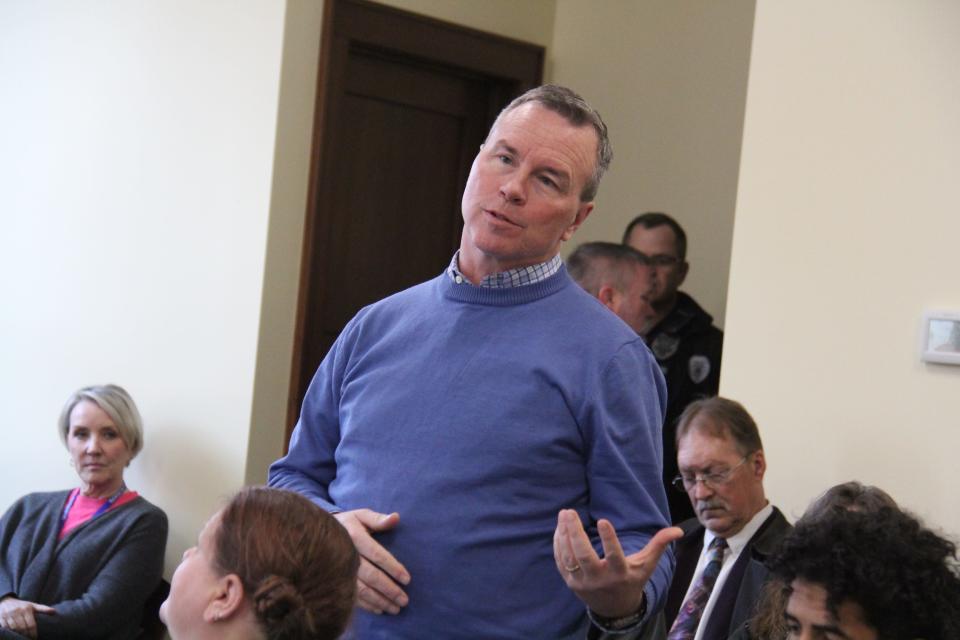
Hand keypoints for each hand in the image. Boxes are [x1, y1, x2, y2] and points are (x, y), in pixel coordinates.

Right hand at [0, 597, 55, 638]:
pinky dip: (10, 632)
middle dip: (26, 635)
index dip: (33, 633)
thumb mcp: (32, 605)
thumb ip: (43, 609)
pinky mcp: (1, 617)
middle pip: (22, 628)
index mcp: (27, 609)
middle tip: (29, 638)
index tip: (35, 638)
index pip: (31, 624)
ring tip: (22, 637)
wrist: (6, 601)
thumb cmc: (22, 605)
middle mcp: (17, 611)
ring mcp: (8, 614)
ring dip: (18, 634)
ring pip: (14, 629)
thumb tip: (54, 612)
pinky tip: (14, 634)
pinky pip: (6, 628)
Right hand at [334, 509, 409, 614]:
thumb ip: (378, 519)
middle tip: (404, 601)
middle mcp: (346, 555)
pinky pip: (351, 596)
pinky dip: (366, 605)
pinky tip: (379, 609)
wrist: (317, 534)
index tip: (407, 580)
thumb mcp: (362, 516)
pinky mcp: (334, 582)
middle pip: (371, 576)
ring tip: (395, 609)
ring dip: (379, 601)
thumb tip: (396, 518)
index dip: (393, 568)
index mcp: (354, 536)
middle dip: (389, 590)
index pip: (377, 555)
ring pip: (361, 590)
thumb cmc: (348, 524)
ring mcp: (338, 571)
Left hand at [553, 509, 681, 617]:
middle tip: (569, 512)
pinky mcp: (570, 582)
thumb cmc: (632, 580)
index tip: (602, 520)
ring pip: (569, 557)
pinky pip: (561, 562)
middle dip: (575, 533)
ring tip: (564, 514)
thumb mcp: (646, 565)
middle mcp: (600, 579)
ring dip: (564, 535)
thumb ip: (659, 545)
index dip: (608, 539)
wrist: (614, 609)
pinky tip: (559, 528)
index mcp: (619, 574)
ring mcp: (583, 582)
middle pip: (584, 556)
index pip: (614, 556)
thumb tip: (678, 530)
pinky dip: (558, 544)